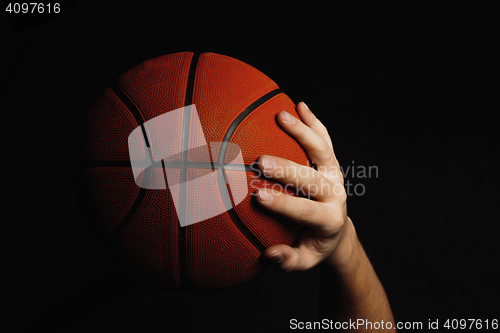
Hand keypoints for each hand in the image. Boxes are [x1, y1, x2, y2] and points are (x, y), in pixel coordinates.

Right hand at [257, 102, 353, 271]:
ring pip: (322, 150)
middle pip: (313, 178)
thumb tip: (269, 255)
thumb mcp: (305, 260)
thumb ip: (289, 261)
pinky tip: (300, 105)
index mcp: (329, 220)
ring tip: (281, 116)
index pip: (306, 211)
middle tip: (261, 161)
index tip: (257, 197)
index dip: (283, 204)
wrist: (337, 230)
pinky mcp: (332, 163)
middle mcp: (335, 194)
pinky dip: (314, 122)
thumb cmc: (315, 245)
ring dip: (302, 132)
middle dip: (287, 168)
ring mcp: (335, 175)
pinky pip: (324, 139)